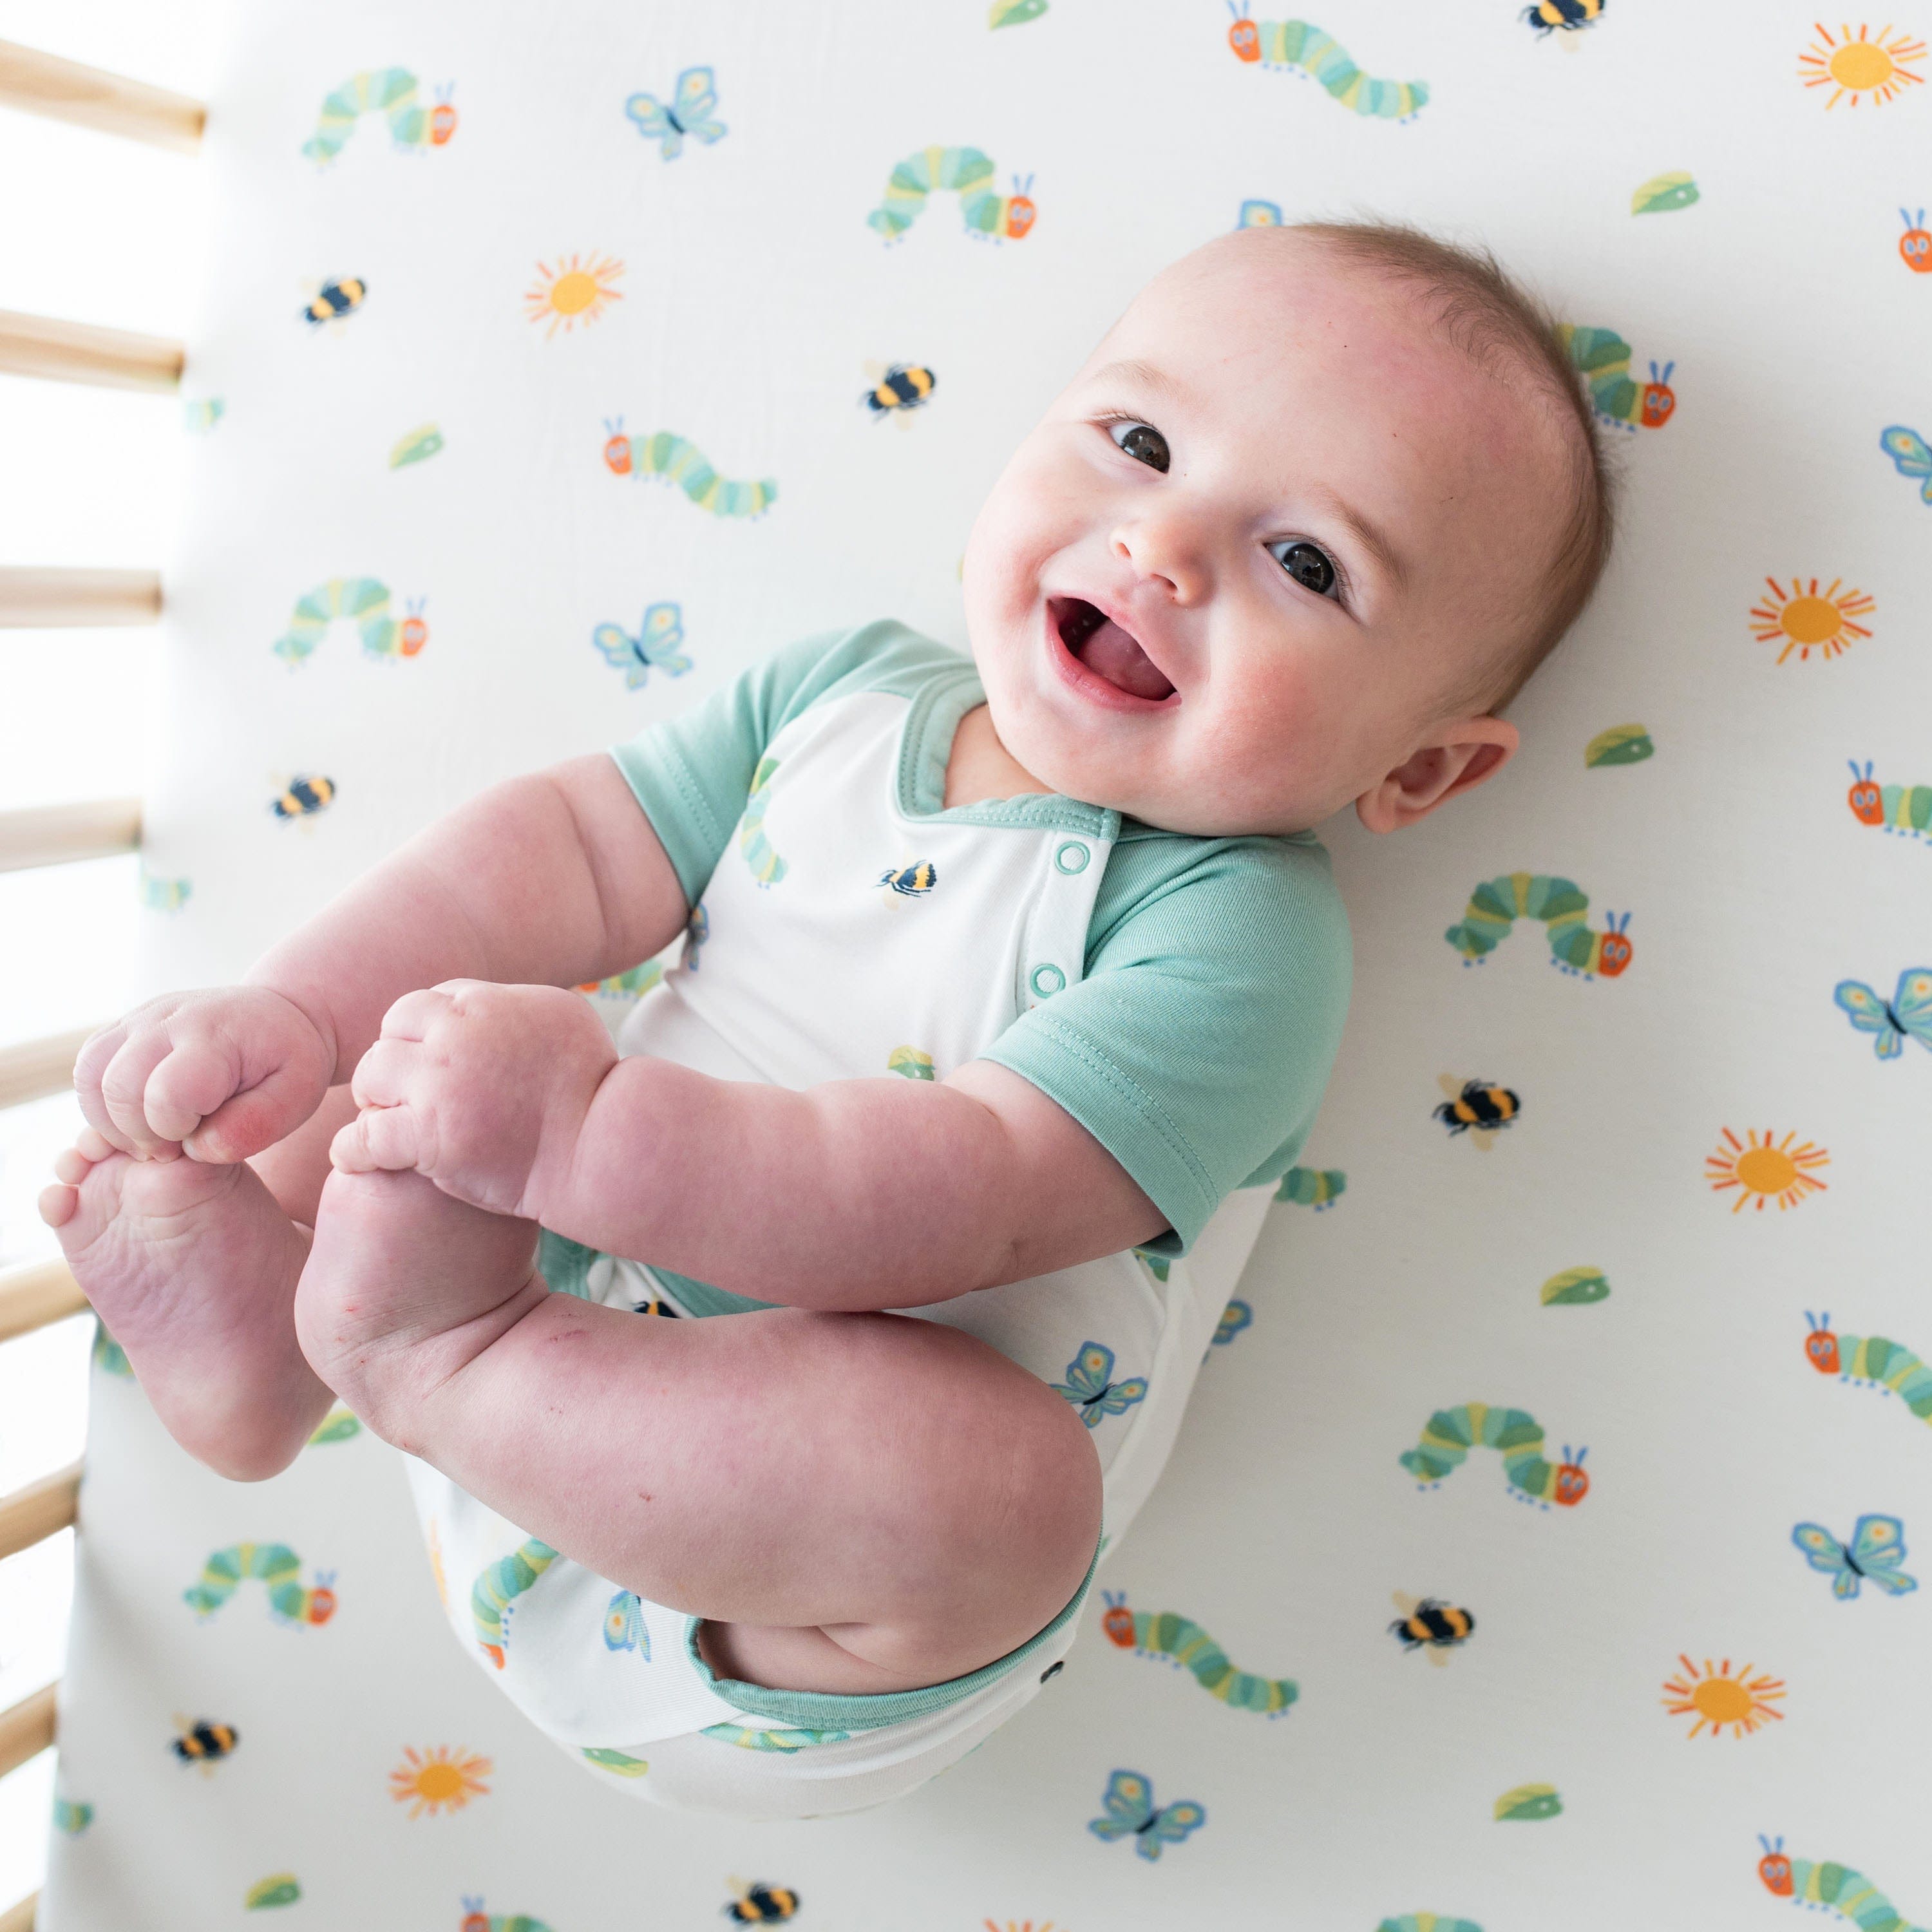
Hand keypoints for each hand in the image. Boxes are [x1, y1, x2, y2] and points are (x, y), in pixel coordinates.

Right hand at [72, 987, 334, 1162]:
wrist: (277, 1018)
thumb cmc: (288, 1063)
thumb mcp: (297, 1096)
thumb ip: (255, 1126)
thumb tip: (196, 1149)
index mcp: (216, 1036)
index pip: (168, 1094)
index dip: (176, 1131)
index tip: (201, 1136)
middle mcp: (168, 1019)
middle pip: (119, 1088)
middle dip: (141, 1134)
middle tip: (176, 1145)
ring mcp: (140, 1018)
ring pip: (91, 1078)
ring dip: (114, 1122)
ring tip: (156, 1134)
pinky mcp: (123, 1027)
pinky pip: (87, 1069)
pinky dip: (101, 1105)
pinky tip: (138, 1118)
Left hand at [330, 981, 616, 1216]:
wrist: (599, 1146)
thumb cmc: (593, 1088)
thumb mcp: (563, 1018)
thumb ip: (515, 1006)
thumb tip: (491, 1004)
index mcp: (485, 1006)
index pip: (422, 1004)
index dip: (418, 1034)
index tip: (427, 1061)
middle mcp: (455, 1037)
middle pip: (389, 1036)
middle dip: (392, 1065)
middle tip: (403, 1095)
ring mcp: (438, 1087)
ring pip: (369, 1080)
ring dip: (374, 1102)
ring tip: (388, 1123)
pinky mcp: (428, 1138)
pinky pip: (362, 1138)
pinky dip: (352, 1150)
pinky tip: (354, 1159)